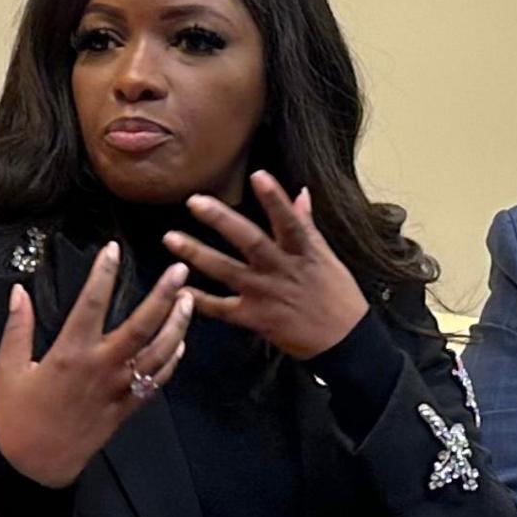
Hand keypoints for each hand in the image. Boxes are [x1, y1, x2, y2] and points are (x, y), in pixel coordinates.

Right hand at [0, 242, 195, 487]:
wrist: (36, 466)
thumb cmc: (18, 416)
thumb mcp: (7, 370)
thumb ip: (17, 328)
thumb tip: (17, 290)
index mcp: (70, 354)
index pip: (91, 304)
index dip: (103, 274)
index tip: (113, 248)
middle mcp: (101, 368)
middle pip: (140, 326)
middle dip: (162, 295)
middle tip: (179, 269)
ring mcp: (118, 389)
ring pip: (157, 353)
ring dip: (177, 325)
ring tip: (189, 299)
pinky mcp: (127, 408)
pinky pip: (156, 381)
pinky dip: (171, 361)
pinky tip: (181, 342)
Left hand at [167, 172, 369, 358]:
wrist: (345, 342)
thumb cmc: (338, 296)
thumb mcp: (327, 257)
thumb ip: (307, 225)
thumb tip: (300, 192)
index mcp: (302, 252)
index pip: (289, 220)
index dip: (274, 198)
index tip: (258, 175)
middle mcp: (282, 270)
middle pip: (250, 241)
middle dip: (221, 220)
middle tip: (194, 201)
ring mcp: (266, 294)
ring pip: (227, 271)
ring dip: (197, 254)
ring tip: (171, 239)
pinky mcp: (256, 318)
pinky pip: (222, 309)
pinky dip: (200, 300)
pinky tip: (178, 289)